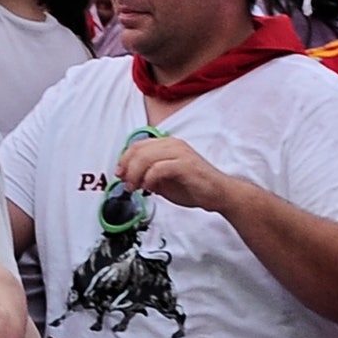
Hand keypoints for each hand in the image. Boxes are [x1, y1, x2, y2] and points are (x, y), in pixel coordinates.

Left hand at [115, 136, 238, 213]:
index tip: (119, 174)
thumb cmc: (193, 186)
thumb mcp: (164, 180)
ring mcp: (180, 152)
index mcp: (167, 145)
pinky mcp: (185, 164)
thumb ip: (148, 175)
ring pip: (146, 157)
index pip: (137, 145)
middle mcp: (173, 144)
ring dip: (135, 174)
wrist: (218, 193)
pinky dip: (149, 179)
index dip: (124, 160)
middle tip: (125, 184)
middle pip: (138, 149)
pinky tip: (149, 188)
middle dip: (127, 168)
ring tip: (135, 188)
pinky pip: (158, 168)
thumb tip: (129, 178)